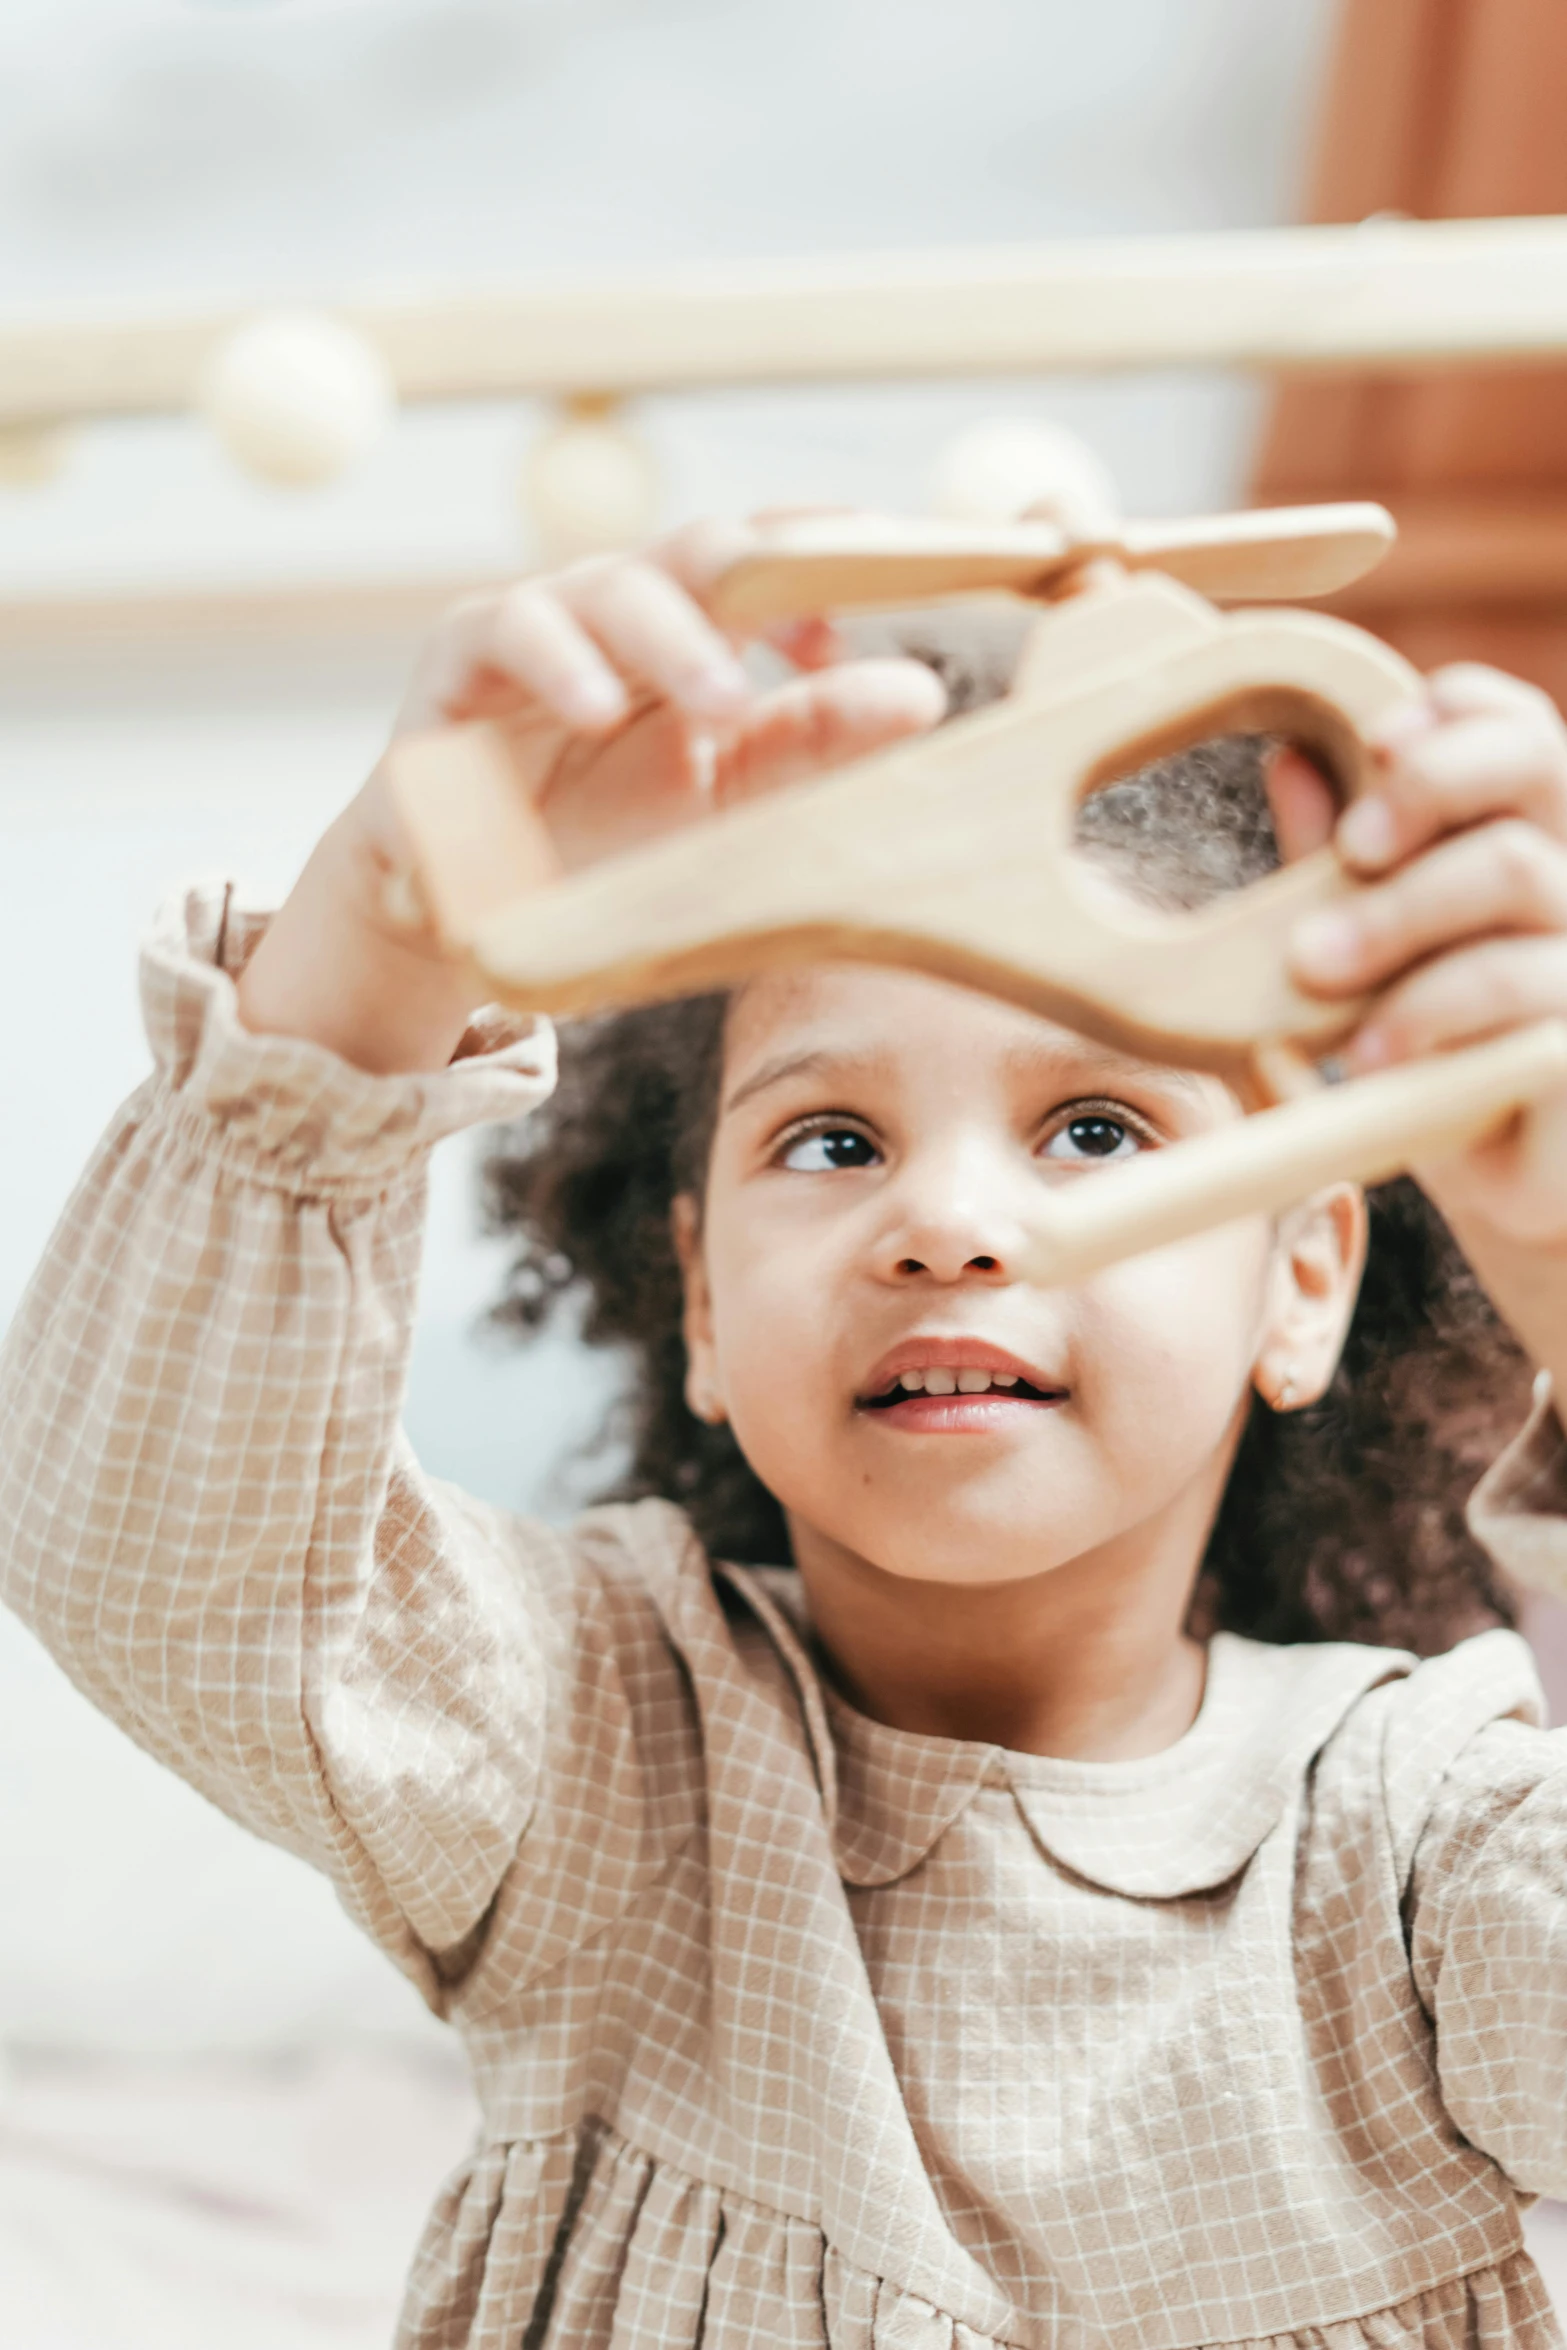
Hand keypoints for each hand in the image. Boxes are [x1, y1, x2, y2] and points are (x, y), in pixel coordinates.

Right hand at [237, 520, 944, 1072]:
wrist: (464, 912)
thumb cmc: (605, 843)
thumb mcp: (727, 806)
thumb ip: (812, 745)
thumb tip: (924, 691)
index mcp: (699, 632)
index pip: (774, 562)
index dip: (837, 549)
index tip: (914, 560)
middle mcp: (623, 611)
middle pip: (701, 554)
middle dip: (769, 580)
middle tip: (830, 638)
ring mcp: (539, 625)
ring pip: (609, 585)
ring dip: (673, 639)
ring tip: (726, 702)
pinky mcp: (459, 664)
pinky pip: (506, 632)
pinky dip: (557, 665)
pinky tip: (601, 710)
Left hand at [1275, 665, 1566, 1255]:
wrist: (1517, 1191)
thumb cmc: (1444, 1056)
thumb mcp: (1381, 952)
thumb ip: (1346, 861)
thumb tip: (1288, 758)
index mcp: (1537, 837)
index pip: (1521, 727)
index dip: (1455, 711)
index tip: (1376, 743)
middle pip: (1534, 765)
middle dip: (1424, 789)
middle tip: (1351, 851)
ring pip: (1516, 871)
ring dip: (1397, 913)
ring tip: (1315, 969)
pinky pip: (1518, 987)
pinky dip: (1425, 1013)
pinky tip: (1367, 1055)